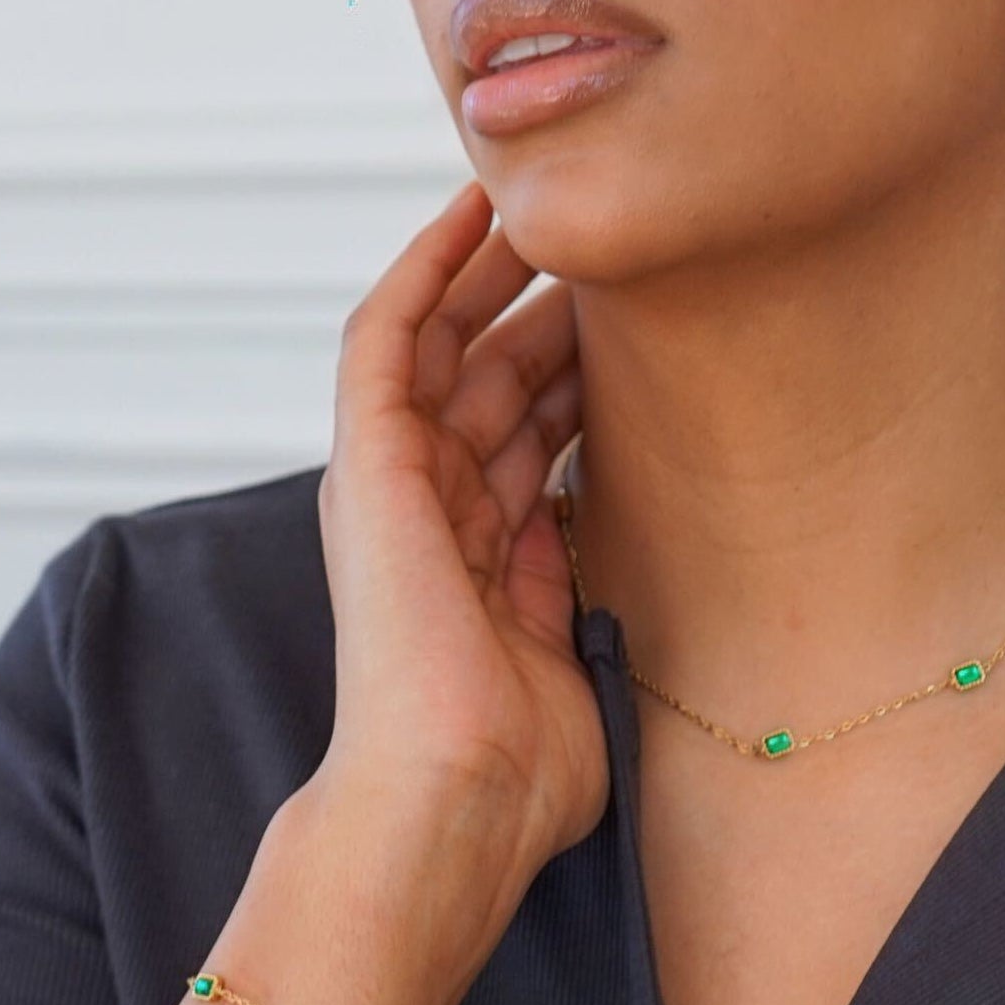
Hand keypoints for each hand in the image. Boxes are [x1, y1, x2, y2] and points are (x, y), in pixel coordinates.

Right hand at [309, 178, 608, 875]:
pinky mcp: (368, 464)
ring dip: (492, 274)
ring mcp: (395, 487)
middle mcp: (433, 516)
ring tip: (545, 200)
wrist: (456, 804)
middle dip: (541, 312)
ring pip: (444, 346)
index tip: (636, 325)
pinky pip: (385, 341)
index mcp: (482, 565)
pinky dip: (424, 271)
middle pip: (489, 382)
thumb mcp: (582, 659)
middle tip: (606, 243)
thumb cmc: (525, 773)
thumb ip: (590, 596)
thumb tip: (633, 551)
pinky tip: (468, 213)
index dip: (572, 377)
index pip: (528, 442)